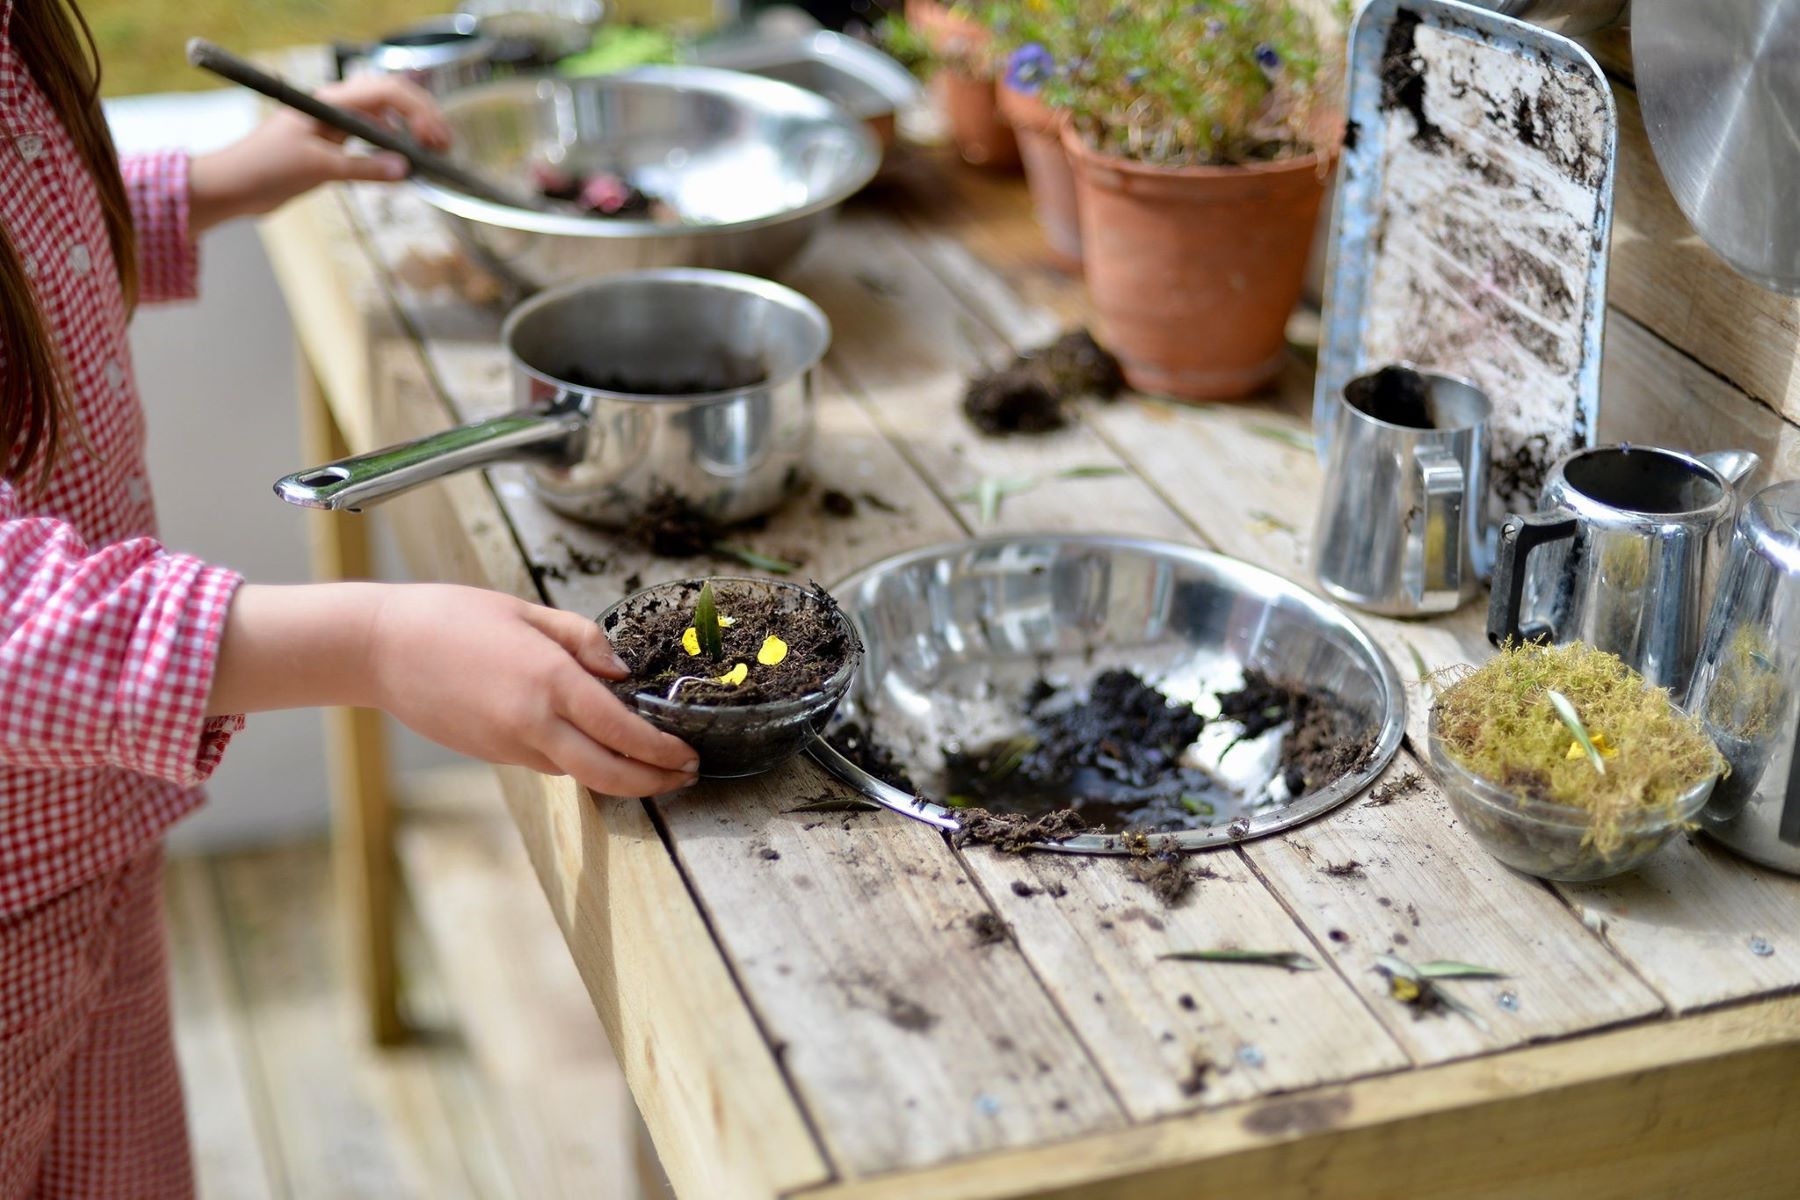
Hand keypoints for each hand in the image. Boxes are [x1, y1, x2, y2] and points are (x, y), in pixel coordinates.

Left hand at [188, 76, 452, 232]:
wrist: (231, 187)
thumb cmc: (263, 169)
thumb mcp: (318, 168)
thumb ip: (363, 169)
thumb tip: (404, 169)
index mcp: (330, 102)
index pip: (385, 92)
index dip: (416, 111)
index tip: (436, 137)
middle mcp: (335, 109)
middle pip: (391, 99)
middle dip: (422, 117)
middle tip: (445, 145)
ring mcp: (335, 127)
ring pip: (385, 120)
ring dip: (411, 133)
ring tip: (434, 155)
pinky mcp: (333, 148)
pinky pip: (373, 142)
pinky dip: (394, 151)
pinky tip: (405, 167)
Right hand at [210, 582, 698, 796]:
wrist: (380, 649)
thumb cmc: (451, 617)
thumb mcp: (526, 612)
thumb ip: (583, 640)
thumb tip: (621, 671)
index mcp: (550, 681)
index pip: (623, 731)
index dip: (661, 752)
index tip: (687, 756)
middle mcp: (533, 722)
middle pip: (608, 773)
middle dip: (653, 782)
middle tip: (683, 777)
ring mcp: (511, 745)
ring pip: (579, 772)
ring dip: (618, 774)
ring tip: (651, 763)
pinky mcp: (494, 754)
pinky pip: (549, 764)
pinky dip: (580, 762)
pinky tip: (595, 747)